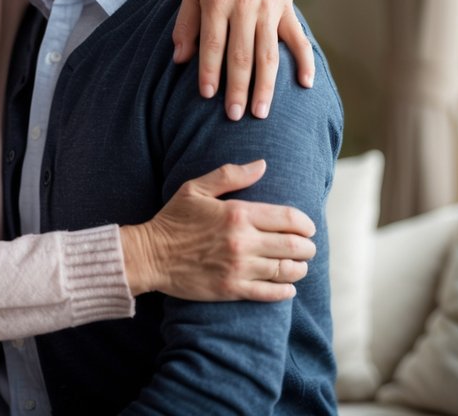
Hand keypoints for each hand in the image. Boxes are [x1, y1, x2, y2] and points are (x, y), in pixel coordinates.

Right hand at [120, 160, 315, 301]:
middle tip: (307, 247)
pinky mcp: (232, 289)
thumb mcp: (196, 188)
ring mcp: (238, 268)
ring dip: (299, 268)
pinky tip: (288, 287)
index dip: (305, 224)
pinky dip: (285, 291)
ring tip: (299, 266)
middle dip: (307, 247)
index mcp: (238, 214)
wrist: (150, 255)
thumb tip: (262, 165)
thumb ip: (230, 175)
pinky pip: (269, 293)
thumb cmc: (173, 219)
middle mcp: (243, 241)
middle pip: (294, 246)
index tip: (308, 227)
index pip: (288, 219)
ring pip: (286, 271)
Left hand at [172, 0, 314, 120]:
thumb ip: (186, 25)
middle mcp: (245, 4)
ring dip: (266, 85)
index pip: (214, 43)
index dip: (210, 71)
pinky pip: (297, 38)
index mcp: (217, 0)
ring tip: (261, 112)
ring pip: (269, 53)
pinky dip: (304, 61)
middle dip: (238, 88)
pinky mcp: (286, 6)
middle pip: (242, 54)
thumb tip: (180, 59)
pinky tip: (305, 84)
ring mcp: (269, 6)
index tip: (208, 96)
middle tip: (235, 116)